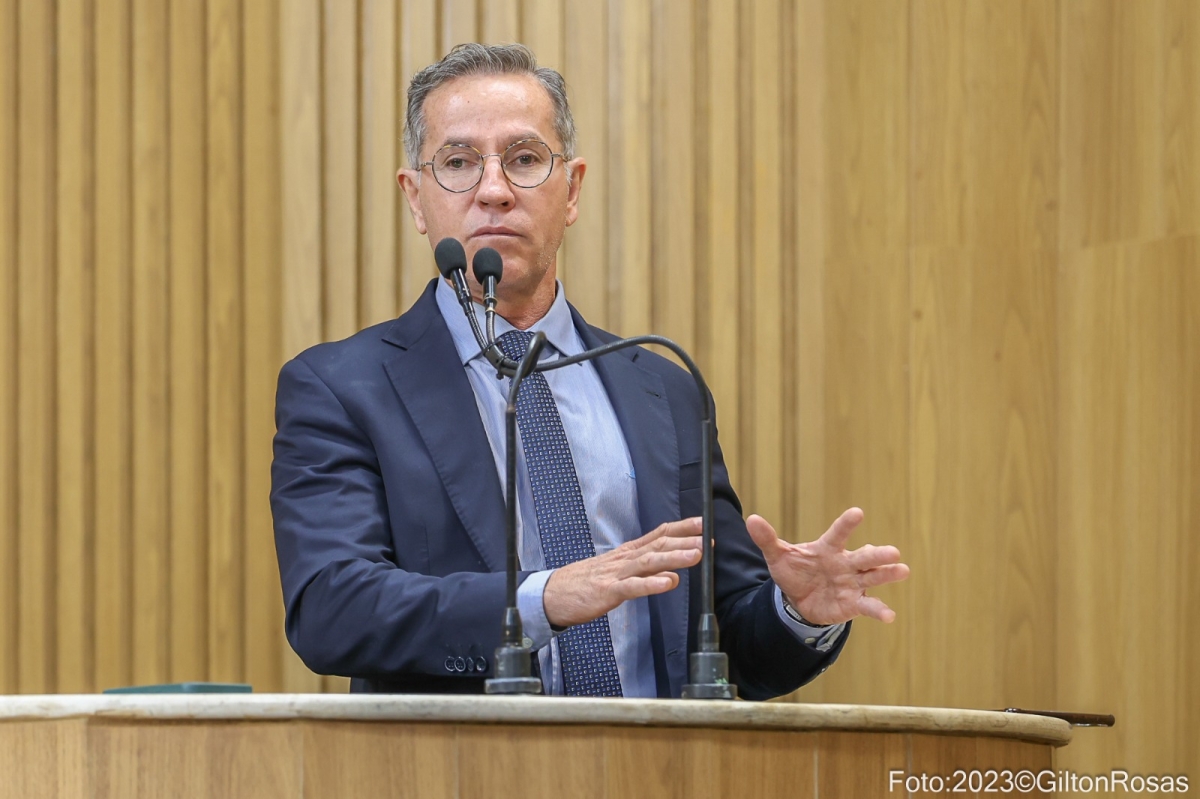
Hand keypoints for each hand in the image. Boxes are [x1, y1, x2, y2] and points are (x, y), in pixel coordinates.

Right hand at [543, 518, 702, 627]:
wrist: (552, 593)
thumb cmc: (584, 583)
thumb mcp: (615, 570)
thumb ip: (641, 568)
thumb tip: (670, 570)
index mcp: (626, 553)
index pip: (657, 535)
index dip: (681, 529)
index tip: (702, 523)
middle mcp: (624, 559)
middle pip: (658, 545)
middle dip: (685, 541)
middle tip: (707, 538)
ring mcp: (615, 574)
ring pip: (649, 562)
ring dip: (674, 558)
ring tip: (696, 556)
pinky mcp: (607, 592)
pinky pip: (633, 587)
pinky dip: (652, 584)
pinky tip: (669, 583)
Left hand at [746, 508, 908, 625]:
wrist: (800, 599)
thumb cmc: (795, 571)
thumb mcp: (778, 557)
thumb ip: (768, 539)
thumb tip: (751, 519)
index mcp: (828, 548)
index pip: (838, 534)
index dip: (847, 524)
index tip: (858, 513)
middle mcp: (845, 563)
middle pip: (863, 556)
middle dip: (878, 554)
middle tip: (893, 551)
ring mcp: (853, 583)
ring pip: (873, 577)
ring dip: (887, 574)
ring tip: (902, 570)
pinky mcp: (854, 603)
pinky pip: (869, 606)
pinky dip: (879, 610)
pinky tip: (889, 616)